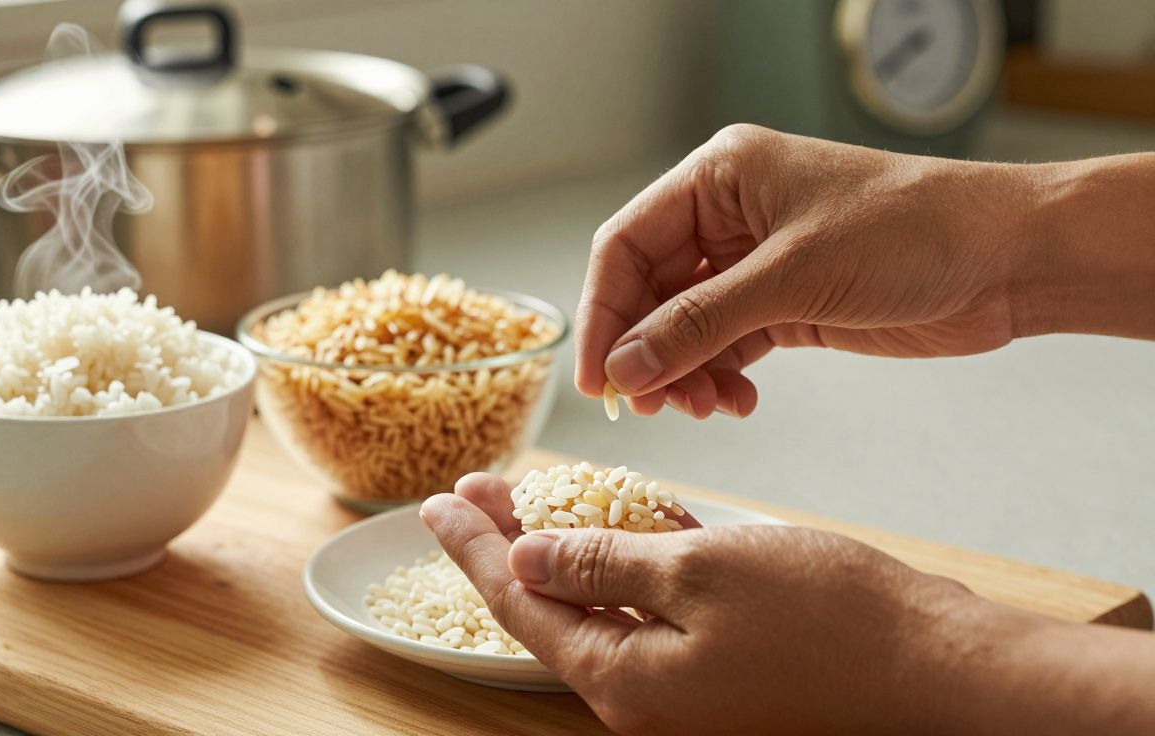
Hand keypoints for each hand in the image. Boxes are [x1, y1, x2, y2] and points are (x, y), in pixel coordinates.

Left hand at [420, 473, 988, 734]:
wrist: (941, 667)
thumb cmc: (831, 620)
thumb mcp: (700, 572)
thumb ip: (604, 565)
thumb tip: (526, 560)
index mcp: (627, 681)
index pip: (520, 607)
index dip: (473, 550)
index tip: (437, 503)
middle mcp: (648, 691)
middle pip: (553, 608)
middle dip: (510, 545)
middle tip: (475, 489)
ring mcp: (690, 680)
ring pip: (604, 603)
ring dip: (569, 547)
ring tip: (527, 496)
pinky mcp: (727, 659)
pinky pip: (659, 606)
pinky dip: (633, 560)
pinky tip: (617, 516)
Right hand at [576, 125, 1039, 418]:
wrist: (1008, 259)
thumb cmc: (914, 231)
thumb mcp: (793, 276)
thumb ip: (701, 323)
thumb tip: (627, 365)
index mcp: (720, 177)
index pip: (627, 245)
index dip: (604, 313)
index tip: (597, 376)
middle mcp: (729, 216)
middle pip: (651, 291)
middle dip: (646, 351)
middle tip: (648, 406)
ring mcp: (757, 263)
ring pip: (686, 326)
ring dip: (684, 372)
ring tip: (701, 407)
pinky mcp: (787, 304)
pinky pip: (727, 346)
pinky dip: (721, 377)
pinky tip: (735, 402)